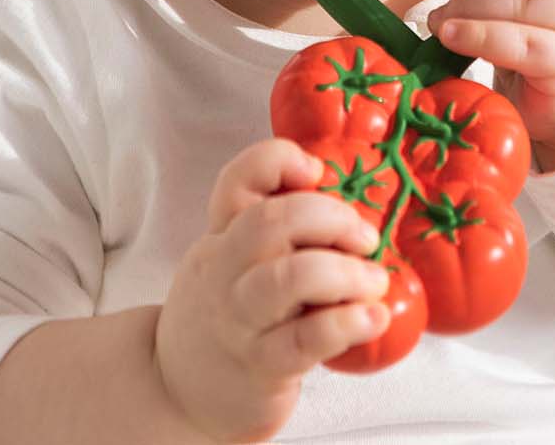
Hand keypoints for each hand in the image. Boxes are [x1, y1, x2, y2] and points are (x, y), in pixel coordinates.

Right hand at [154, 138, 391, 441]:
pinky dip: (347, 323)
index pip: (238, 181)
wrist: (179, 392)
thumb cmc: (228, 313)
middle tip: (366, 236)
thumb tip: (351, 207)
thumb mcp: (235, 260)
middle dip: (331, 218)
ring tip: (375, 281)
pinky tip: (373, 317)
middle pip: (269, 223)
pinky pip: (305, 339)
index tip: (317, 170)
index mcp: (223, 236)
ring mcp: (241, 321)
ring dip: (345, 273)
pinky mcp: (263, 367)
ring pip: (288, 279)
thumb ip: (277, 229)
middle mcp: (226, 272)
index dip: (279, 161)